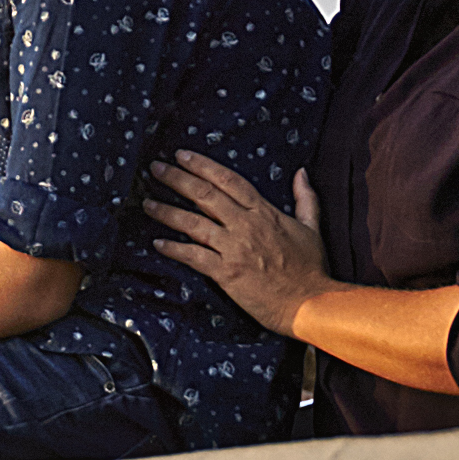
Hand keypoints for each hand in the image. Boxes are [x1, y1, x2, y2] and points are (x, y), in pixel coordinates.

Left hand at [146, 153, 333, 337]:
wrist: (310, 304)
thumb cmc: (311, 268)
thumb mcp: (311, 228)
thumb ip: (305, 198)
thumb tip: (301, 173)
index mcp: (264, 213)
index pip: (228, 180)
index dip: (203, 165)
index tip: (182, 155)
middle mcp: (246, 226)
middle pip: (205, 195)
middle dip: (177, 179)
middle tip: (156, 168)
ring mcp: (235, 249)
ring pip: (193, 224)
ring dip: (167, 212)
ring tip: (147, 203)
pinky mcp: (227, 273)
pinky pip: (194, 257)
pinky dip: (174, 249)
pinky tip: (158, 244)